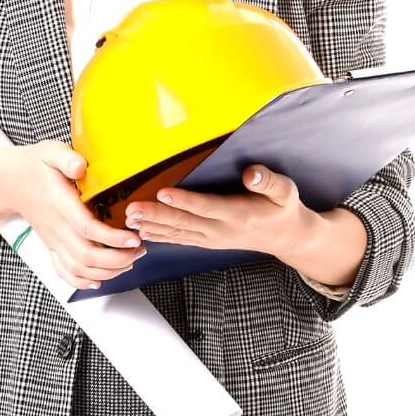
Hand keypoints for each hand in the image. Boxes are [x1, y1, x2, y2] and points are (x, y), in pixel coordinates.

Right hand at [5, 141, 146, 290]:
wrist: (9, 182)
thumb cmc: (34, 167)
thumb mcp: (50, 152)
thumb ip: (66, 158)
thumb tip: (81, 166)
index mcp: (60, 205)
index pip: (87, 229)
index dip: (112, 238)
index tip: (133, 237)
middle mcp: (57, 228)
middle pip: (87, 256)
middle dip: (117, 259)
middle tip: (138, 249)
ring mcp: (54, 240)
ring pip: (79, 268)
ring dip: (107, 271)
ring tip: (128, 261)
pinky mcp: (52, 246)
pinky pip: (64, 272)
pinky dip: (83, 281)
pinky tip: (99, 279)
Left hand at [125, 163, 311, 258]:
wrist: (283, 237)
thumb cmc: (282, 209)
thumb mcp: (285, 192)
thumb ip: (268, 182)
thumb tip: (251, 174)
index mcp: (239, 215)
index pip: (207, 207)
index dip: (185, 201)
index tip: (163, 193)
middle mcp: (221, 230)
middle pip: (184, 222)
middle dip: (156, 215)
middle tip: (133, 209)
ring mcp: (211, 238)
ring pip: (177, 233)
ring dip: (152, 226)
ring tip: (129, 220)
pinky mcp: (205, 241)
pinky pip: (179, 239)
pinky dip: (160, 236)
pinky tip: (142, 231)